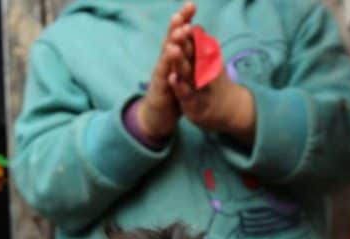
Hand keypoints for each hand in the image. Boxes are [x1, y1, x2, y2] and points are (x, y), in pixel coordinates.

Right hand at [136, 2, 195, 141]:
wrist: (157, 116)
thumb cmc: (171, 91)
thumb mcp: (180, 69)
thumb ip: (185, 52)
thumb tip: (193, 31)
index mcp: (172, 58)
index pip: (179, 35)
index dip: (184, 20)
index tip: (191, 5)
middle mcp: (164, 64)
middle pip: (170, 43)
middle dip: (175, 29)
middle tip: (180, 15)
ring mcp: (160, 78)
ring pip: (165, 62)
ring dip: (171, 49)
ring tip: (176, 36)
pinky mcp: (159, 94)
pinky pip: (164, 86)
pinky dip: (168, 78)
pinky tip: (170, 73)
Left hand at [166, 18, 256, 145]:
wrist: (231, 111)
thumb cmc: (215, 84)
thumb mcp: (209, 64)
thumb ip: (202, 47)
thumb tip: (196, 27)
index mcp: (203, 60)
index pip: (194, 42)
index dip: (187, 30)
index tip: (182, 14)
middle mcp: (202, 71)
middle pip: (191, 54)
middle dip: (184, 41)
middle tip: (179, 27)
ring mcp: (199, 88)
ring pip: (188, 73)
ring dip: (180, 61)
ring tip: (173, 49)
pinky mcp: (195, 104)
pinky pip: (186, 94)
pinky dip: (180, 87)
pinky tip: (172, 78)